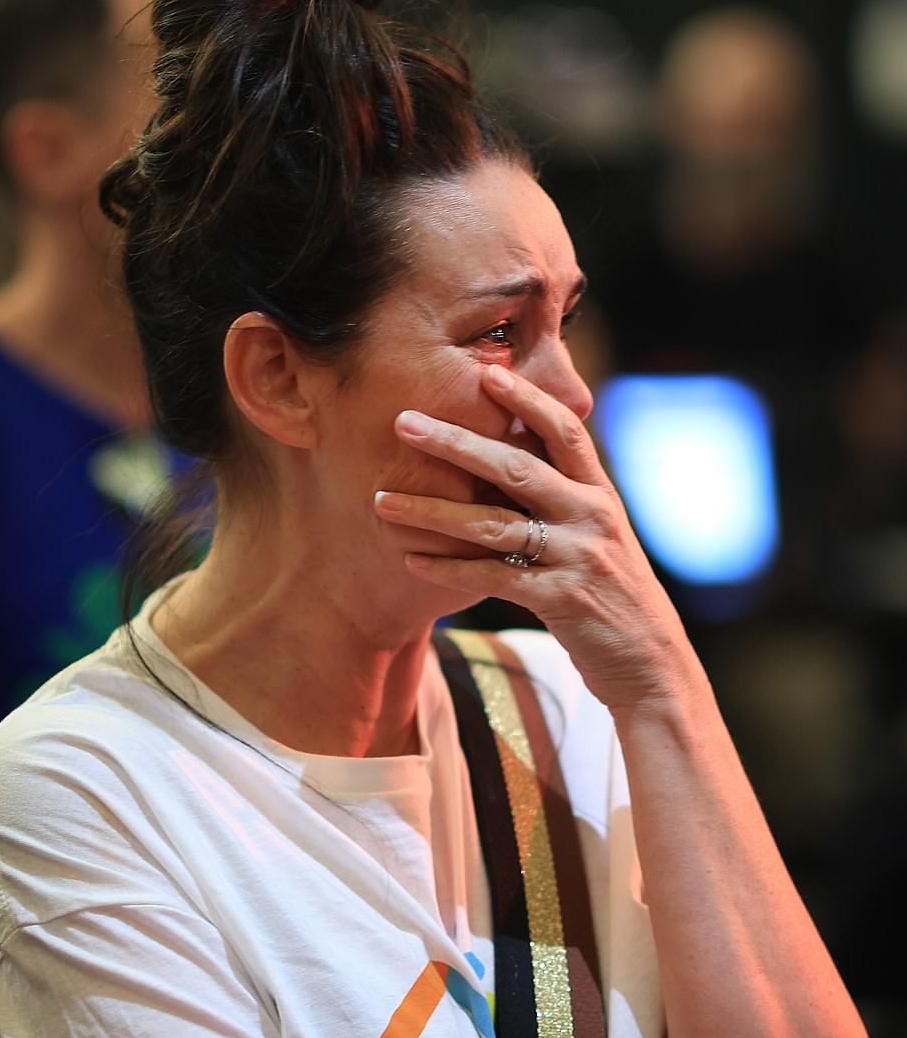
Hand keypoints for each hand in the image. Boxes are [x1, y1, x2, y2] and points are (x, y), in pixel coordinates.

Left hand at [376, 363, 694, 711]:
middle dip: (456, 441)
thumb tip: (513, 466)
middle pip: (516, 466)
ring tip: (382, 501)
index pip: (564, 430)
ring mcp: (579, 557)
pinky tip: (411, 560)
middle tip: (404, 422)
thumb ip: (567, 503)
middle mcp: (592, 517)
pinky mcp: (562, 600)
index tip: (485, 372)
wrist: (654, 666)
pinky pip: (494, 577)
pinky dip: (448, 569)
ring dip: (432, 510)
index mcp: (600, 495)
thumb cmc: (615, 599)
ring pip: (494, 523)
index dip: (527, 398)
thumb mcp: (601, 540)